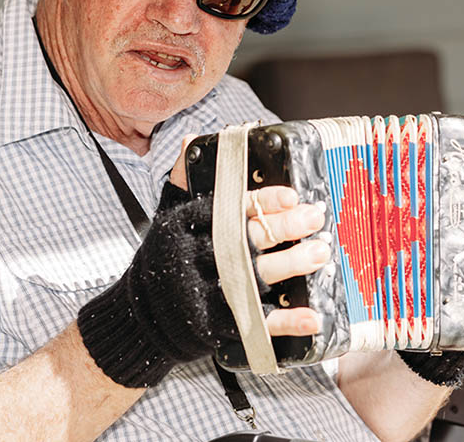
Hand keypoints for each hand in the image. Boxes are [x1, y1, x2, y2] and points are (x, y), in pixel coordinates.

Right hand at [77, 143, 326, 387]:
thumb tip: (193, 138)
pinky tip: (312, 316)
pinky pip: (257, 324)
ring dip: (293, 264)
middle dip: (285, 227)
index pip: (227, 207)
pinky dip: (286, 321)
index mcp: (183, 225)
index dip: (262, 200)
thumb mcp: (168, 212)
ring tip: (321, 251)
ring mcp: (205, 293)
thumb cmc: (165, 254)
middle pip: (245, 239)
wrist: (142, 315)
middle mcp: (194, 257)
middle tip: (316, 216)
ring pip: (255, 276)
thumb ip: (183, 176)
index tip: (292, 195)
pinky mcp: (216, 326)